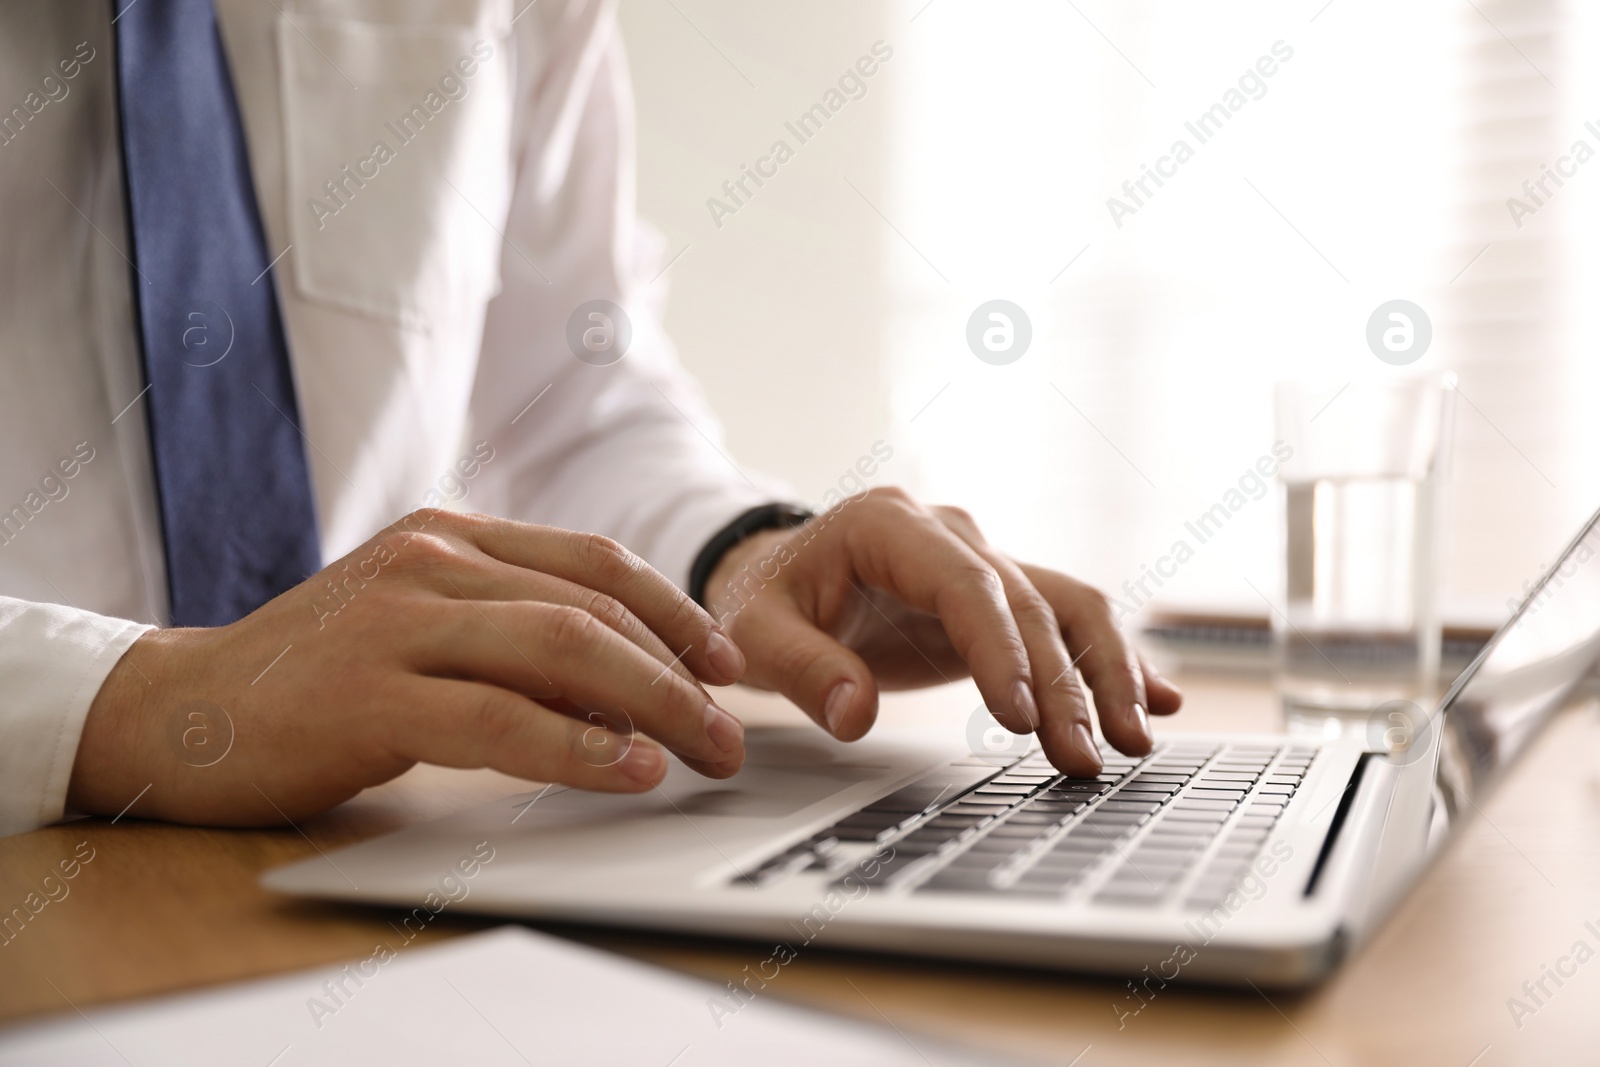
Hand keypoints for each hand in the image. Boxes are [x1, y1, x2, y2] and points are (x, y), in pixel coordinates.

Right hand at [68, 511, 749, 825]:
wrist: (181, 710)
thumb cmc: (317, 679)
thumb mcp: (423, 630)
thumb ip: (510, 636)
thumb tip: (626, 685)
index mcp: (450, 536)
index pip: (592, 560)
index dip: (673, 609)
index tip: (725, 661)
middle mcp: (430, 559)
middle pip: (591, 606)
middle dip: (678, 669)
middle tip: (729, 728)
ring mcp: (396, 620)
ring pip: (559, 648)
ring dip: (650, 702)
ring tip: (703, 749)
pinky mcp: (367, 693)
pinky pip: (496, 716)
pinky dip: (574, 743)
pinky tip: (625, 766)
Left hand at [703, 488, 1181, 777]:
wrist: (776, 575)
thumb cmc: (765, 600)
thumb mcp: (755, 631)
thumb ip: (801, 667)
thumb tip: (854, 713)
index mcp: (889, 525)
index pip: (966, 584)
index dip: (1001, 650)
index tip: (1021, 717)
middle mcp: (950, 532)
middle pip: (1026, 605)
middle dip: (1063, 684)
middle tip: (1083, 759)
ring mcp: (982, 560)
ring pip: (1064, 607)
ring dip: (1104, 673)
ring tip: (1133, 741)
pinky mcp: (999, 596)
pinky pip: (1066, 620)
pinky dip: (1110, 659)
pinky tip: (1157, 699)